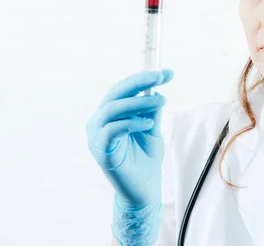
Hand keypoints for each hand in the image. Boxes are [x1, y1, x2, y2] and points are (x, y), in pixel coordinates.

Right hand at [86, 69, 173, 208]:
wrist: (144, 189)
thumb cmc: (146, 159)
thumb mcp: (152, 129)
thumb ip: (151, 110)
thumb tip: (156, 89)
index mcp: (111, 114)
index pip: (124, 89)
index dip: (144, 78)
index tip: (167, 73)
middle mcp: (99, 121)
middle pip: (116, 93)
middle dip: (140, 82)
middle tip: (161, 77)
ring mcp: (97, 136)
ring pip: (112, 108)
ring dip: (138, 102)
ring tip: (161, 102)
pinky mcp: (100, 151)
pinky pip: (112, 130)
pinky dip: (131, 123)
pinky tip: (148, 124)